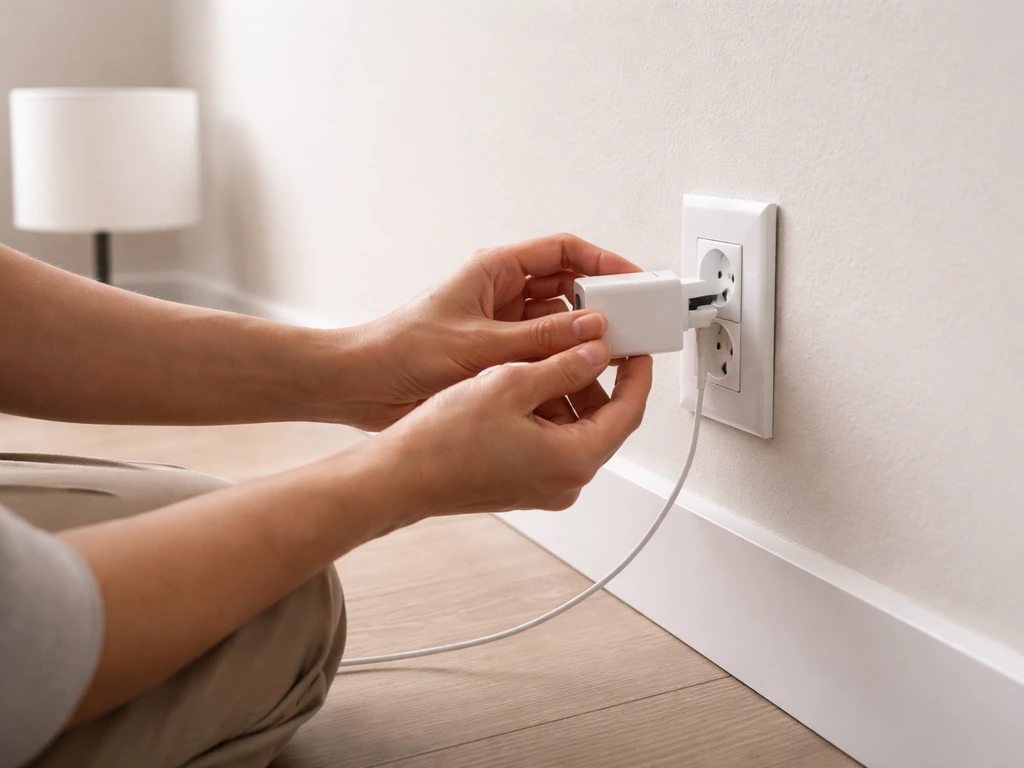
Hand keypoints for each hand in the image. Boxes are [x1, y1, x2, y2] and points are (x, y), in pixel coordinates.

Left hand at [346, 234, 640, 429]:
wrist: (363, 387)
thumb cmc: (401, 349)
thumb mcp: (479, 344)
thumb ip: (540, 338)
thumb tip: (592, 329)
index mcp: (496, 271)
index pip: (563, 252)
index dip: (603, 261)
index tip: (633, 281)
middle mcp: (504, 296)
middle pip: (570, 291)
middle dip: (600, 311)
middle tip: (629, 330)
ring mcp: (504, 328)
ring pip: (560, 330)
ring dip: (581, 348)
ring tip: (603, 367)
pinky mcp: (500, 359)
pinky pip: (544, 359)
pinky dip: (560, 372)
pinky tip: (574, 390)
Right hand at [361, 340, 652, 519]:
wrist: (401, 478)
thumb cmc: (444, 442)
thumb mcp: (510, 384)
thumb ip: (562, 366)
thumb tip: (595, 352)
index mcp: (574, 460)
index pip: (629, 411)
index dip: (636, 374)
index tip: (635, 347)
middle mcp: (567, 482)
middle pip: (604, 422)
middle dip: (598, 380)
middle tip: (588, 343)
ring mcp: (546, 487)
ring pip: (575, 430)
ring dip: (568, 394)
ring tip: (544, 358)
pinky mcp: (525, 485)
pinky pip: (552, 443)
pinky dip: (547, 413)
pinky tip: (521, 386)